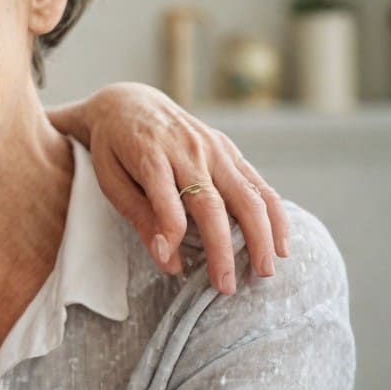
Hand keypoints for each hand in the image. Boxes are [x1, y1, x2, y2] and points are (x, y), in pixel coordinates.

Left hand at [78, 81, 288, 294]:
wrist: (128, 102)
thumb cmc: (113, 149)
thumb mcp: (109, 180)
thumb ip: (137, 215)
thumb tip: (166, 258)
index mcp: (150, 154)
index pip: (166, 197)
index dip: (170, 232)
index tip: (174, 267)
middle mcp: (188, 149)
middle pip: (213, 202)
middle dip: (224, 248)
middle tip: (228, 286)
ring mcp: (213, 148)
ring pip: (247, 193)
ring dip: (261, 234)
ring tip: (265, 270)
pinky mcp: (229, 149)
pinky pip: (258, 183)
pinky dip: (274, 214)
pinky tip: (280, 242)